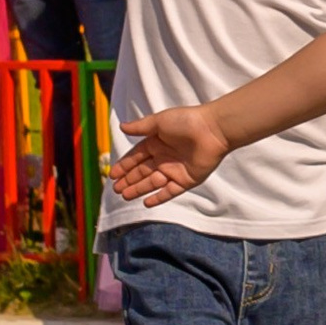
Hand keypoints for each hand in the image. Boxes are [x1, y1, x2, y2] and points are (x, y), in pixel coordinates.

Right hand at [106, 103, 227, 202]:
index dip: (124, 166)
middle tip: (115, 189)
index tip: (112, 175)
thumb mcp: (159, 122)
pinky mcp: (186, 180)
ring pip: (152, 182)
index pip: (136, 157)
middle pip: (142, 171)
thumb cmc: (186, 121)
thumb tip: (121, 127)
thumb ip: (140, 127)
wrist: (212, 130)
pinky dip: (158, 197)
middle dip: (129, 180)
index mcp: (156, 142)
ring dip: (138, 189)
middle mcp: (164, 157)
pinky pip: (169, 192)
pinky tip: (145, 203)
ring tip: (124, 196)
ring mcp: (175, 170)